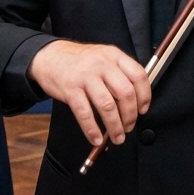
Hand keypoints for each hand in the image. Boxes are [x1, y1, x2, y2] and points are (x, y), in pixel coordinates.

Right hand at [30, 39, 150, 145]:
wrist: (49, 56)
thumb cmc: (79, 62)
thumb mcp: (102, 58)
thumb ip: (118, 73)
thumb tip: (134, 103)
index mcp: (114, 55)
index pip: (138, 75)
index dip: (145, 96)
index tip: (143, 110)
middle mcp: (101, 64)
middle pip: (125, 93)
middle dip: (130, 115)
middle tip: (129, 127)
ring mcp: (85, 76)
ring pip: (107, 106)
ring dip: (115, 126)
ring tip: (117, 137)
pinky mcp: (70, 89)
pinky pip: (85, 113)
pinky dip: (92, 130)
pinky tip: (96, 138)